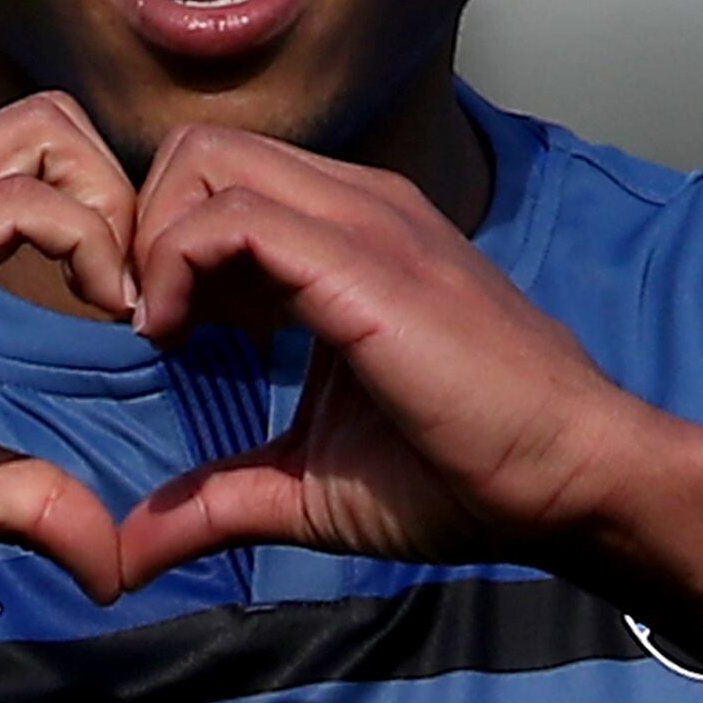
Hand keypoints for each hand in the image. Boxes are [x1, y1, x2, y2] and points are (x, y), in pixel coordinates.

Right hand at [0, 94, 137, 596]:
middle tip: (133, 298)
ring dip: (112, 207)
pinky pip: (24, 199)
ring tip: (119, 305)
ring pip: (46, 130)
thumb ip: (36, 503)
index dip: (107, 218)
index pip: (39, 157)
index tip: (130, 318)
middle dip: (122, 192)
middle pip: (53, 119)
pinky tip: (98, 316)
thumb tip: (114, 571)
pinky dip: (90, 242)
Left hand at [115, 127, 678, 587]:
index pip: (221, 184)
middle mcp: (356, 208)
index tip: (163, 338)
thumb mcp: (309, 487)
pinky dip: (175, 265)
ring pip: (207, 161)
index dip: (164, 249)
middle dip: (144, 228)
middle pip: (199, 151)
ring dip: (154, 241)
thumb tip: (132, 551)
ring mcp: (365, 222)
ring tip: (166, 334)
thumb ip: (219, 498)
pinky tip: (180, 340)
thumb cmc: (465, 477)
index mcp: (350, 239)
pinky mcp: (365, 260)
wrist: (571, 478)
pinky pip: (231, 216)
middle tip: (152, 326)